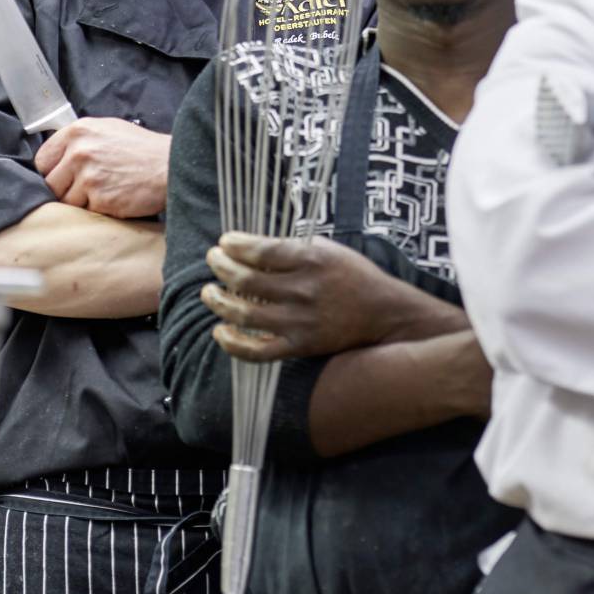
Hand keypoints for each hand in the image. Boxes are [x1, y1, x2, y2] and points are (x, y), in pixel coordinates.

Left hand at [34, 118, 168, 217]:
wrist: (170, 165)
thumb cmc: (142, 149)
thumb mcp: (108, 130)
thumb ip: (80, 140)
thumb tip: (58, 158)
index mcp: (78, 132)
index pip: (42, 160)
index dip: (51, 172)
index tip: (63, 177)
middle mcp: (79, 152)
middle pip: (50, 184)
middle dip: (65, 190)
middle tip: (86, 189)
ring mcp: (89, 177)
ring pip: (67, 202)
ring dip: (82, 203)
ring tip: (105, 193)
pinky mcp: (100, 199)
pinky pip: (86, 213)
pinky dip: (98, 211)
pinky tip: (115, 199)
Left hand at [200, 232, 443, 361]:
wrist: (384, 313)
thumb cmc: (353, 276)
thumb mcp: (327, 249)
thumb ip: (291, 248)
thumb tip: (250, 246)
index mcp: (310, 260)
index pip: (259, 251)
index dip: (234, 245)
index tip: (224, 241)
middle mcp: (303, 290)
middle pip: (246, 281)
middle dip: (220, 267)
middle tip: (213, 260)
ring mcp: (300, 321)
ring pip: (244, 315)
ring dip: (219, 302)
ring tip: (209, 293)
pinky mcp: (300, 346)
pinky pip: (258, 351)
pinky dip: (233, 344)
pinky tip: (220, 332)